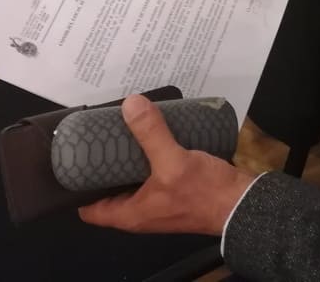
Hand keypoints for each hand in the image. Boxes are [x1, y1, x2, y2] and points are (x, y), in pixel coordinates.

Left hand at [78, 95, 253, 234]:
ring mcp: (160, 199)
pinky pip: (155, 170)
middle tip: (102, 136)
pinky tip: (157, 134)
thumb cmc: (205, 195)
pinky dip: (153, 154)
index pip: (90, 208)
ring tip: (128, 128)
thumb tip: (130, 105)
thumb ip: (152, 133)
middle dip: (107, 163)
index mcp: (130, 214)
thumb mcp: (174, 161)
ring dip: (131, 155)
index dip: (79, 188)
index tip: (76, 162)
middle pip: (112, 187)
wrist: (243, 203)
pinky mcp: (177, 188)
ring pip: (135, 177)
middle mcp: (142, 209)